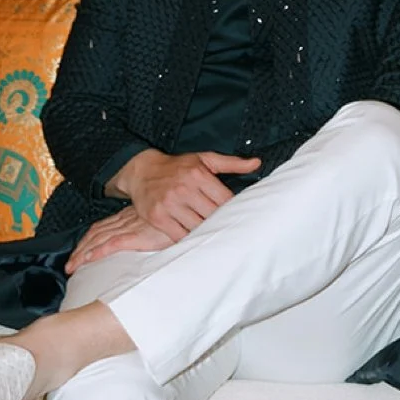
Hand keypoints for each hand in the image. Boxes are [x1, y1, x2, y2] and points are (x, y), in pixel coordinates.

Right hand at [67, 147, 261, 272]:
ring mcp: (170, 204)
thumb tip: (257, 163)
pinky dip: (189, 240)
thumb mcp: (204, 159)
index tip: (238, 217)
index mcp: (199, 174)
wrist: (142, 171)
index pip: (224, 199)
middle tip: (230, 232)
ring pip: (197, 228)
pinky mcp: (158, 217)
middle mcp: (184, 189)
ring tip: (216, 239)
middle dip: (222, 224)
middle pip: (212, 216)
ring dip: (206, 234)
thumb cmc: (178, 166)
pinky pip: (179, 235)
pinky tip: (196, 241)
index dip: (233, 210)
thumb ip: (232, 163)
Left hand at [67, 205, 178, 272]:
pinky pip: (110, 244)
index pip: (104, 227)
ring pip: (99, 239)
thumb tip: (153, 242)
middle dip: (81, 248)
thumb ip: (156, 232)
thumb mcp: (165, 224)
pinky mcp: (136, 236)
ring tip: (72, 267)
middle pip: (97, 233)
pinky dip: (96, 252)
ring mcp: (131, 227)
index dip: (90, 239)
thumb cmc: (183, 218)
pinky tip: (86, 261)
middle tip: (70, 264)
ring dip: (83, 253)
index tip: (80, 251)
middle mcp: (127, 220)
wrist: (192, 212)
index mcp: (132, 216)